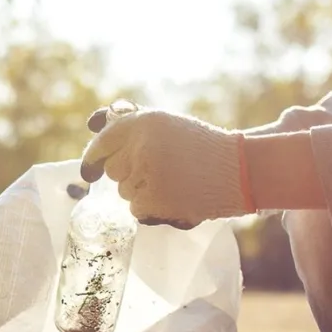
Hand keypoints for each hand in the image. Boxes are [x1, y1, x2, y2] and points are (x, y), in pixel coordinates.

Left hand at [78, 103, 252, 228]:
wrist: (239, 169)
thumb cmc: (203, 147)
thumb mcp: (168, 125)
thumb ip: (132, 126)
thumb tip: (93, 122)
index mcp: (144, 122)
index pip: (103, 141)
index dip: (94, 157)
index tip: (91, 169)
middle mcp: (141, 145)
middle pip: (112, 170)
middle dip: (128, 174)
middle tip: (157, 171)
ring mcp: (147, 173)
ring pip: (124, 191)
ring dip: (141, 191)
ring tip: (173, 183)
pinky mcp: (154, 199)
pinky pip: (136, 209)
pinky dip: (151, 208)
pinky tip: (174, 197)